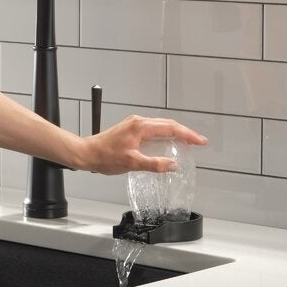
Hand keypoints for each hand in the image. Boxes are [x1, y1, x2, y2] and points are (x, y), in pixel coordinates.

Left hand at [80, 115, 207, 174]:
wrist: (86, 153)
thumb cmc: (104, 156)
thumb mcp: (132, 163)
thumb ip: (154, 164)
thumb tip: (172, 165)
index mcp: (140, 127)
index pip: (170, 128)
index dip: (187, 135)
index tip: (200, 141)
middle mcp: (138, 122)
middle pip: (167, 124)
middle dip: (184, 132)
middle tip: (197, 142)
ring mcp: (133, 125)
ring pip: (159, 126)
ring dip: (174, 133)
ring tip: (186, 143)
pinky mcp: (129, 129)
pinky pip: (152, 129)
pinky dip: (163, 135)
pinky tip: (166, 143)